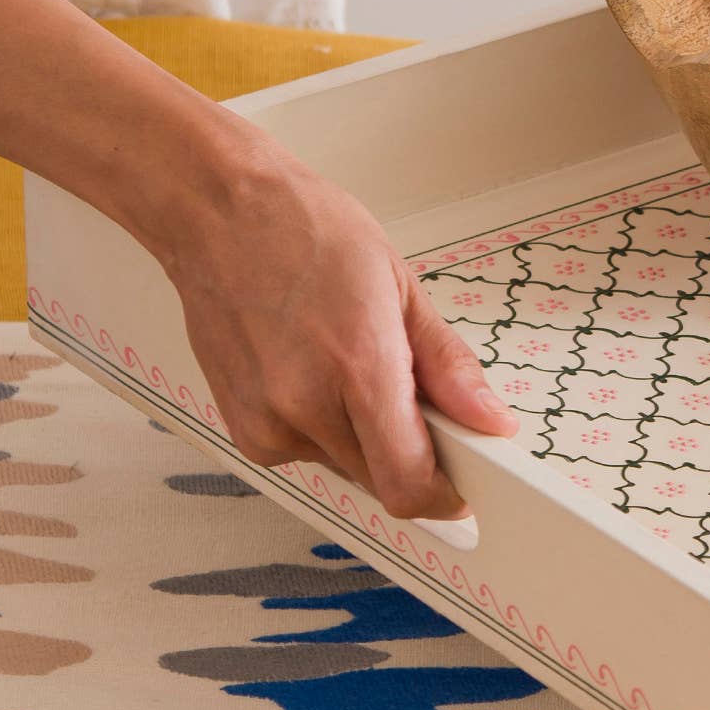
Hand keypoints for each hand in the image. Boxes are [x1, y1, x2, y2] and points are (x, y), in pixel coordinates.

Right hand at [153, 133, 518, 523]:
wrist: (218, 212)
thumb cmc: (306, 232)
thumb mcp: (401, 287)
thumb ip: (449, 367)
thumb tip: (491, 421)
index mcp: (356, 369)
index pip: (406, 483)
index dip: (443, 496)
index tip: (465, 485)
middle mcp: (304, 408)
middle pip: (381, 481)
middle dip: (412, 456)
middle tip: (415, 399)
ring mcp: (264, 424)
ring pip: (347, 469)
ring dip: (367, 440)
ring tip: (353, 366)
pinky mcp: (241, 429)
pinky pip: (307, 454)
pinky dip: (328, 429)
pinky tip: (318, 373)